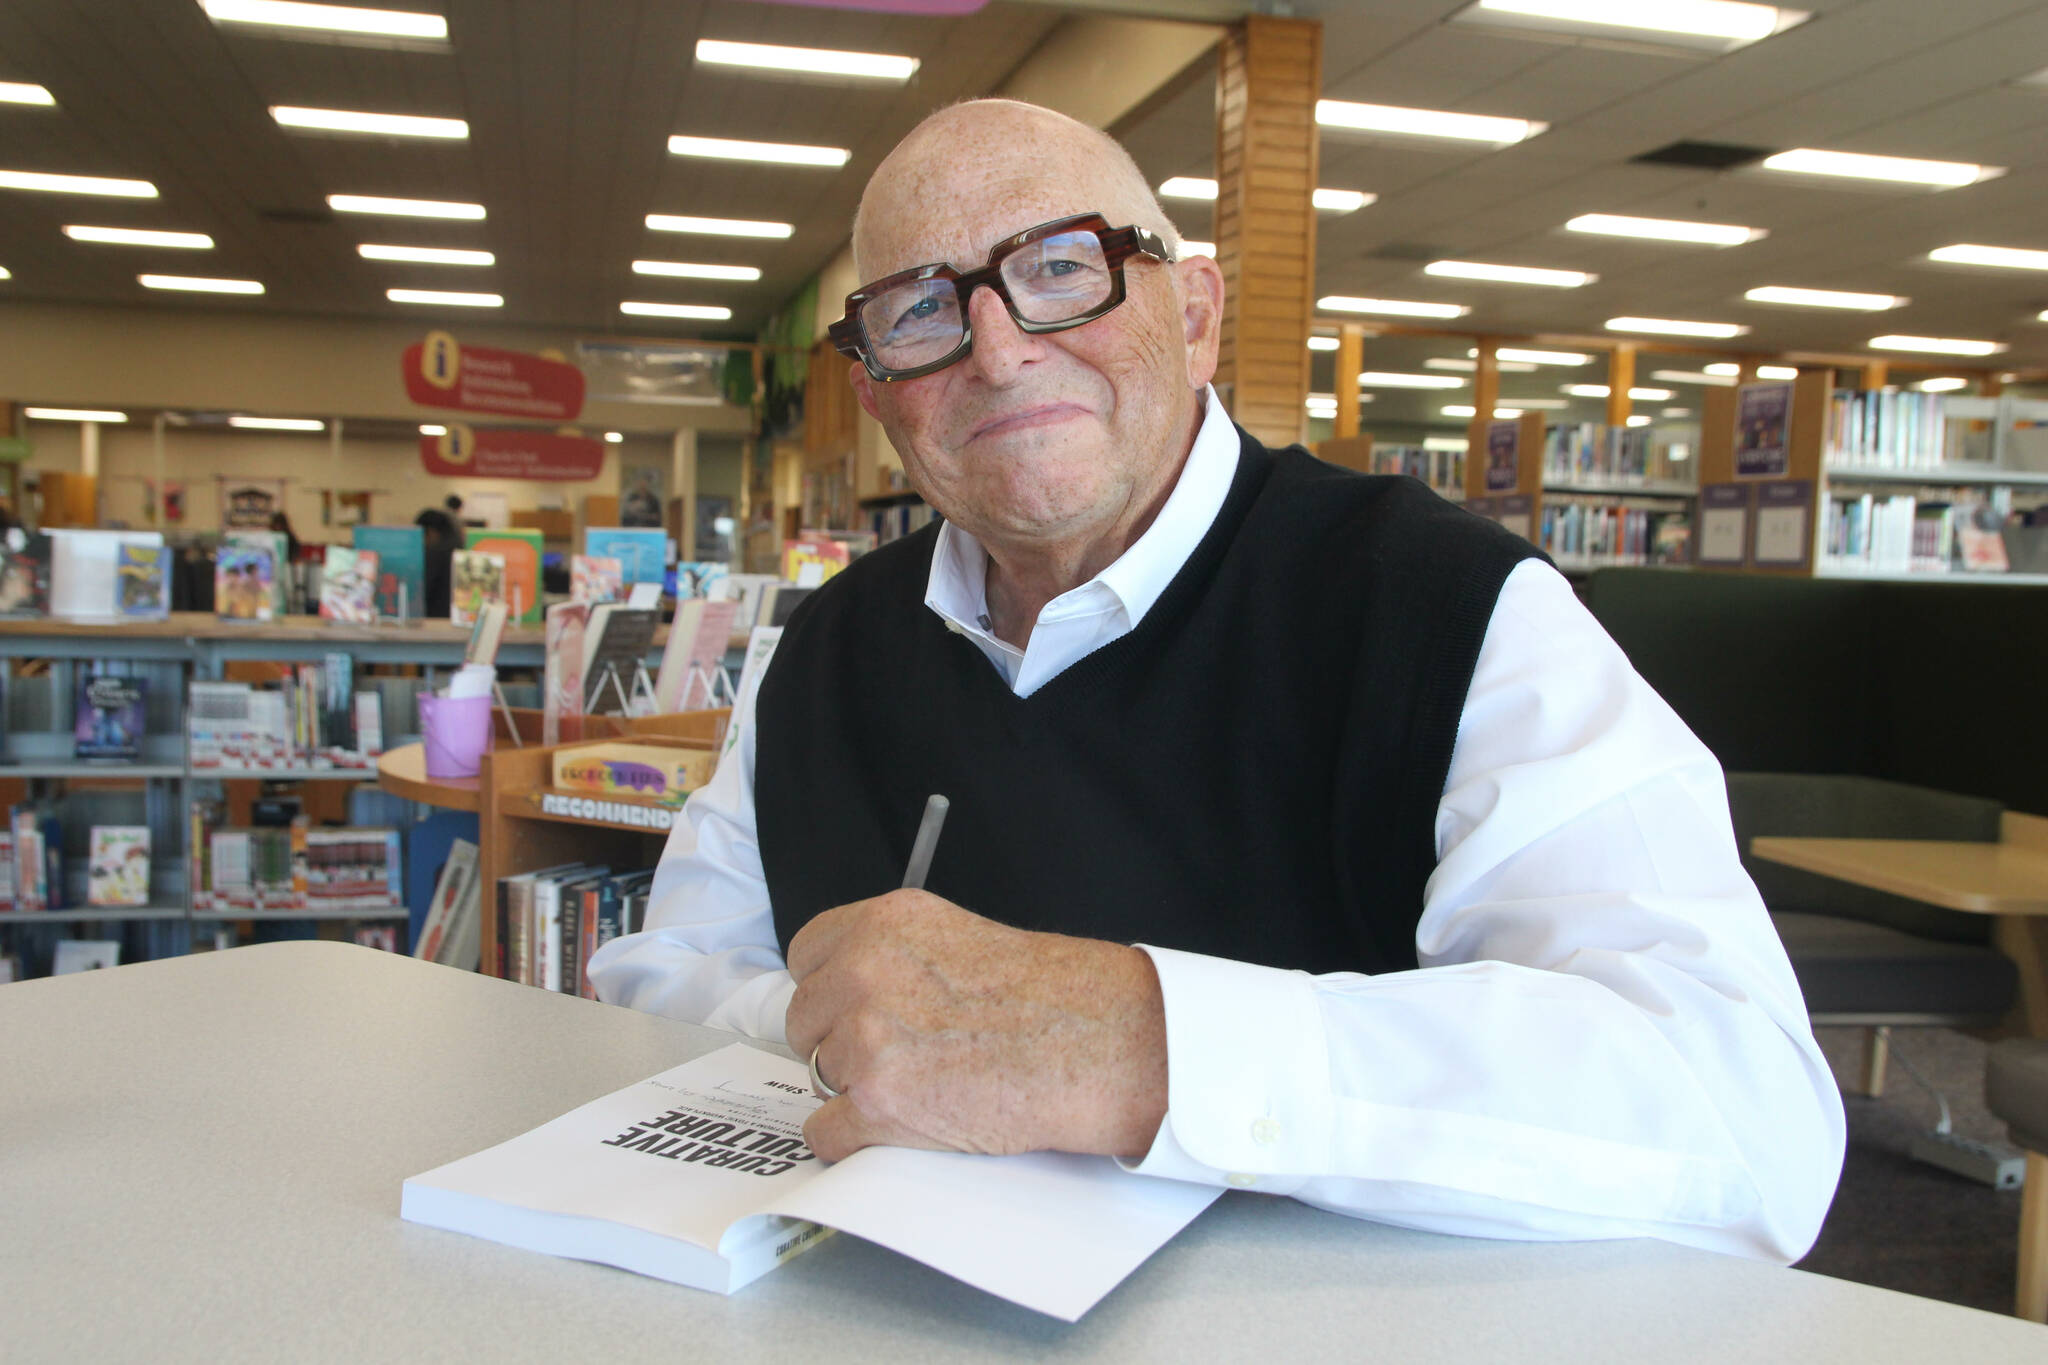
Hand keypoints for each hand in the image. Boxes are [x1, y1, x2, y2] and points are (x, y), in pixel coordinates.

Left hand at [783, 889, 1167, 1163]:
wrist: (1092, 1045)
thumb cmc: (1045, 997)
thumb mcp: (955, 936)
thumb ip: (892, 953)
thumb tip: (845, 987)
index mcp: (882, 924)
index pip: (804, 956)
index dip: (827, 989)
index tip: (848, 1007)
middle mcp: (864, 972)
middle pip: (803, 1021)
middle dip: (839, 1041)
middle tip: (897, 1053)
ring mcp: (866, 1039)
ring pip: (816, 1076)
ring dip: (855, 1088)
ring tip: (919, 1084)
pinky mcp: (877, 1103)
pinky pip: (825, 1132)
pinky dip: (852, 1139)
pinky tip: (898, 1124)